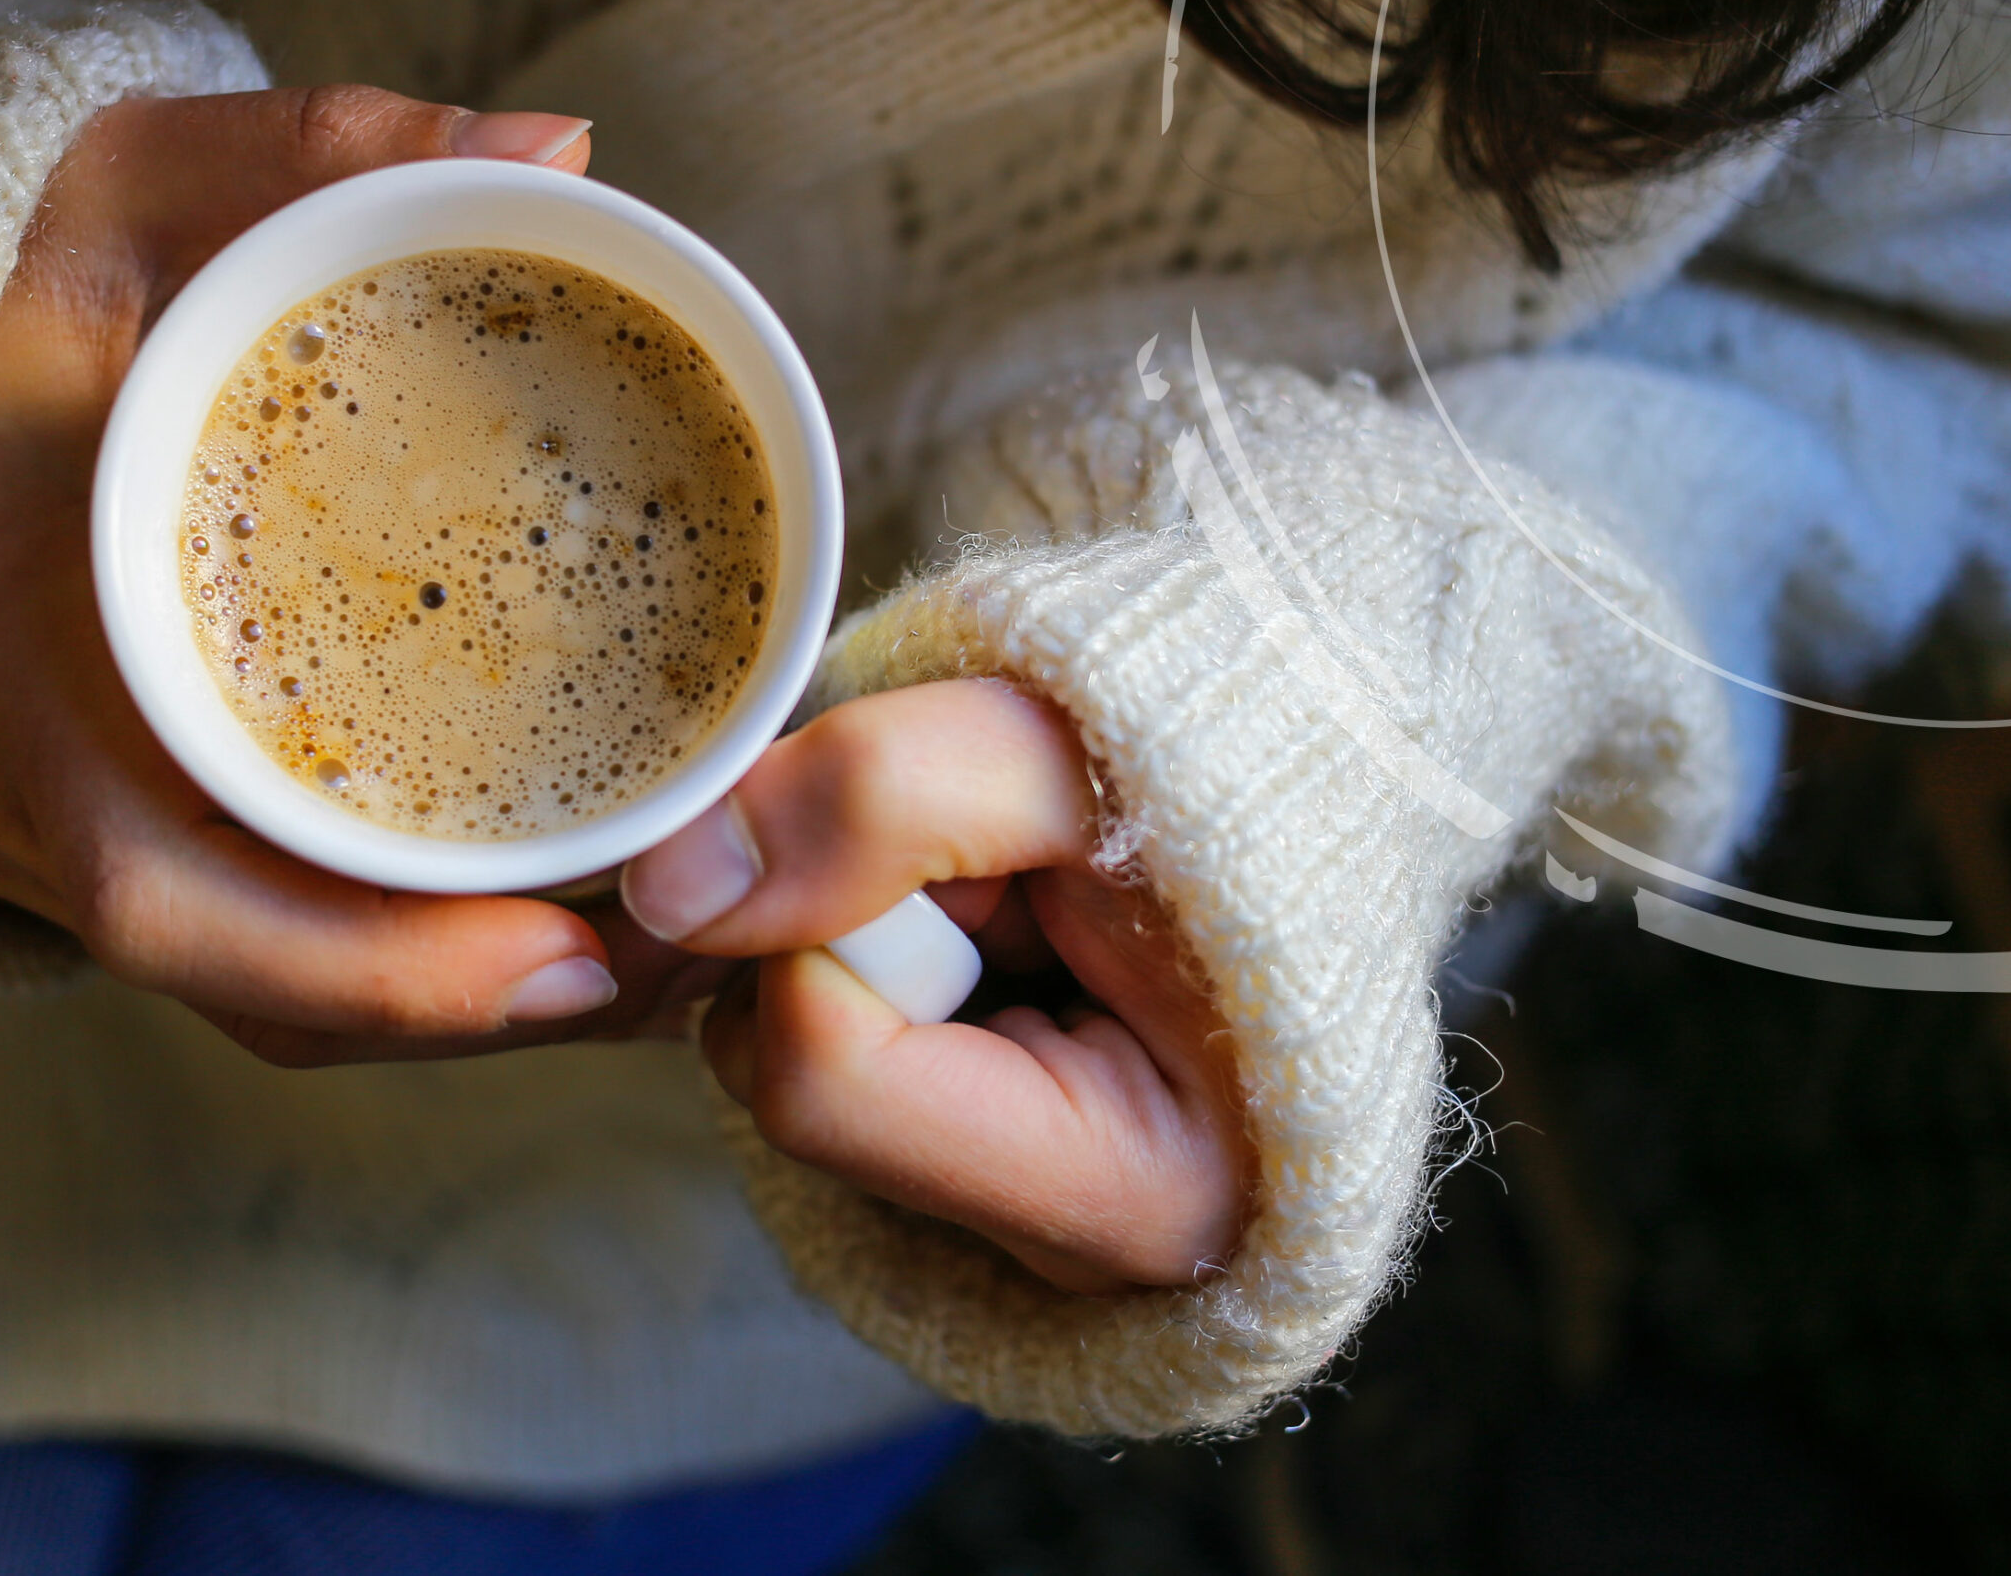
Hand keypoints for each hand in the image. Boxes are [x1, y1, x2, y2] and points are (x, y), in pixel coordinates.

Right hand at [0, 86, 699, 1065]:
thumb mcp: (139, 181)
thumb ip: (326, 156)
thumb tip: (558, 154)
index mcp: (15, 631)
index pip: (166, 881)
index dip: (366, 965)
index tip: (565, 961)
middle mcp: (4, 768)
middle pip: (239, 975)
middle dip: (454, 1005)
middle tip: (658, 973)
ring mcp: (24, 816)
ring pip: (241, 979)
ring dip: (431, 999)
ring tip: (631, 962)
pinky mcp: (76, 820)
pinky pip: (229, 935)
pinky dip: (371, 957)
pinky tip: (518, 927)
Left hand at [619, 679, 1251, 1293]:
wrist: (1338, 774)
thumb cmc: (1242, 772)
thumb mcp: (1069, 750)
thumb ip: (880, 797)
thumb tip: (673, 884)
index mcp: (1141, 1200)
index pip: (819, 1074)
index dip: (839, 916)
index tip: (978, 853)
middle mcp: (1075, 1261)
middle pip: (788, 1078)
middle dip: (856, 931)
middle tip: (1008, 871)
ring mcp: (1027, 1226)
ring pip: (795, 1063)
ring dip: (869, 935)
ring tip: (1021, 893)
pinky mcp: (985, 1169)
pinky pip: (838, 1059)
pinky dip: (884, 962)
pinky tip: (998, 928)